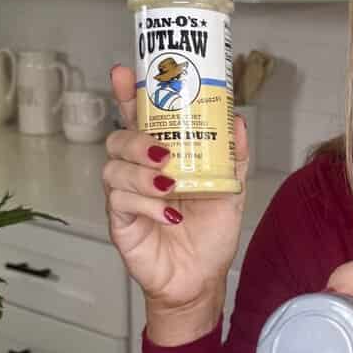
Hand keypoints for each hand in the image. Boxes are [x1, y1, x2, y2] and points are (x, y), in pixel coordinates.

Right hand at [104, 65, 248, 335]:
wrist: (201, 279)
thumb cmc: (209, 233)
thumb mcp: (230, 190)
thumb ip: (233, 157)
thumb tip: (237, 120)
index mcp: (160, 157)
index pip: (138, 118)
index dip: (129, 94)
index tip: (124, 72)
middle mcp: (138, 172)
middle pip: (118, 139)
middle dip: (136, 138)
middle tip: (162, 149)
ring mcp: (125, 197)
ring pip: (115, 169)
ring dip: (142, 174)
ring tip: (170, 184)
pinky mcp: (120, 223)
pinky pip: (121, 203)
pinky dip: (146, 204)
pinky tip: (167, 214)